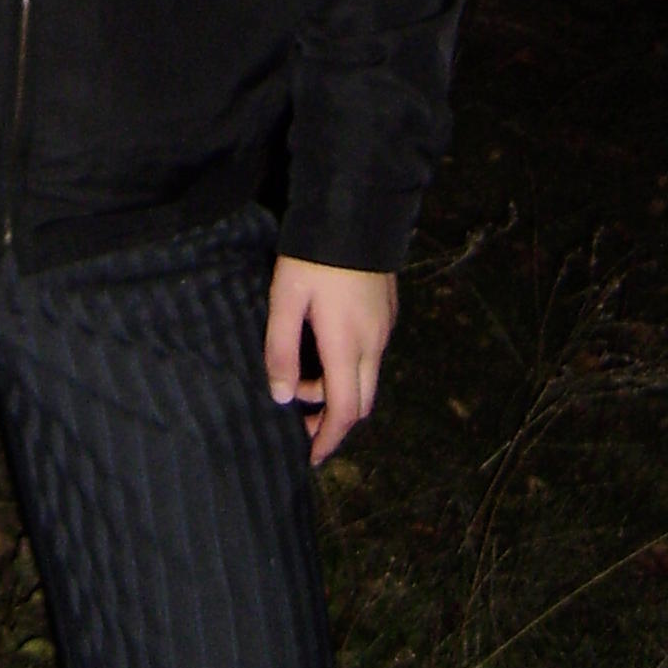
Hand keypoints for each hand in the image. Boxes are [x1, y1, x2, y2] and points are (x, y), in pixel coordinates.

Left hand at [264, 256, 397, 465]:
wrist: (356, 210)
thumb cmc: (313, 257)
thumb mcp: (285, 300)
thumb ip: (280, 349)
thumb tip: (280, 397)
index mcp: (347, 347)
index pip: (344, 412)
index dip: (328, 440)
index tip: (309, 457)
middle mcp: (374, 344)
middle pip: (360, 402)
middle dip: (333, 419)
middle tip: (301, 420)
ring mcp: (385, 326)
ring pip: (367, 378)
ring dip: (338, 389)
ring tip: (301, 376)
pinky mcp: (387, 309)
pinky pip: (372, 354)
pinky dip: (350, 367)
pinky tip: (324, 348)